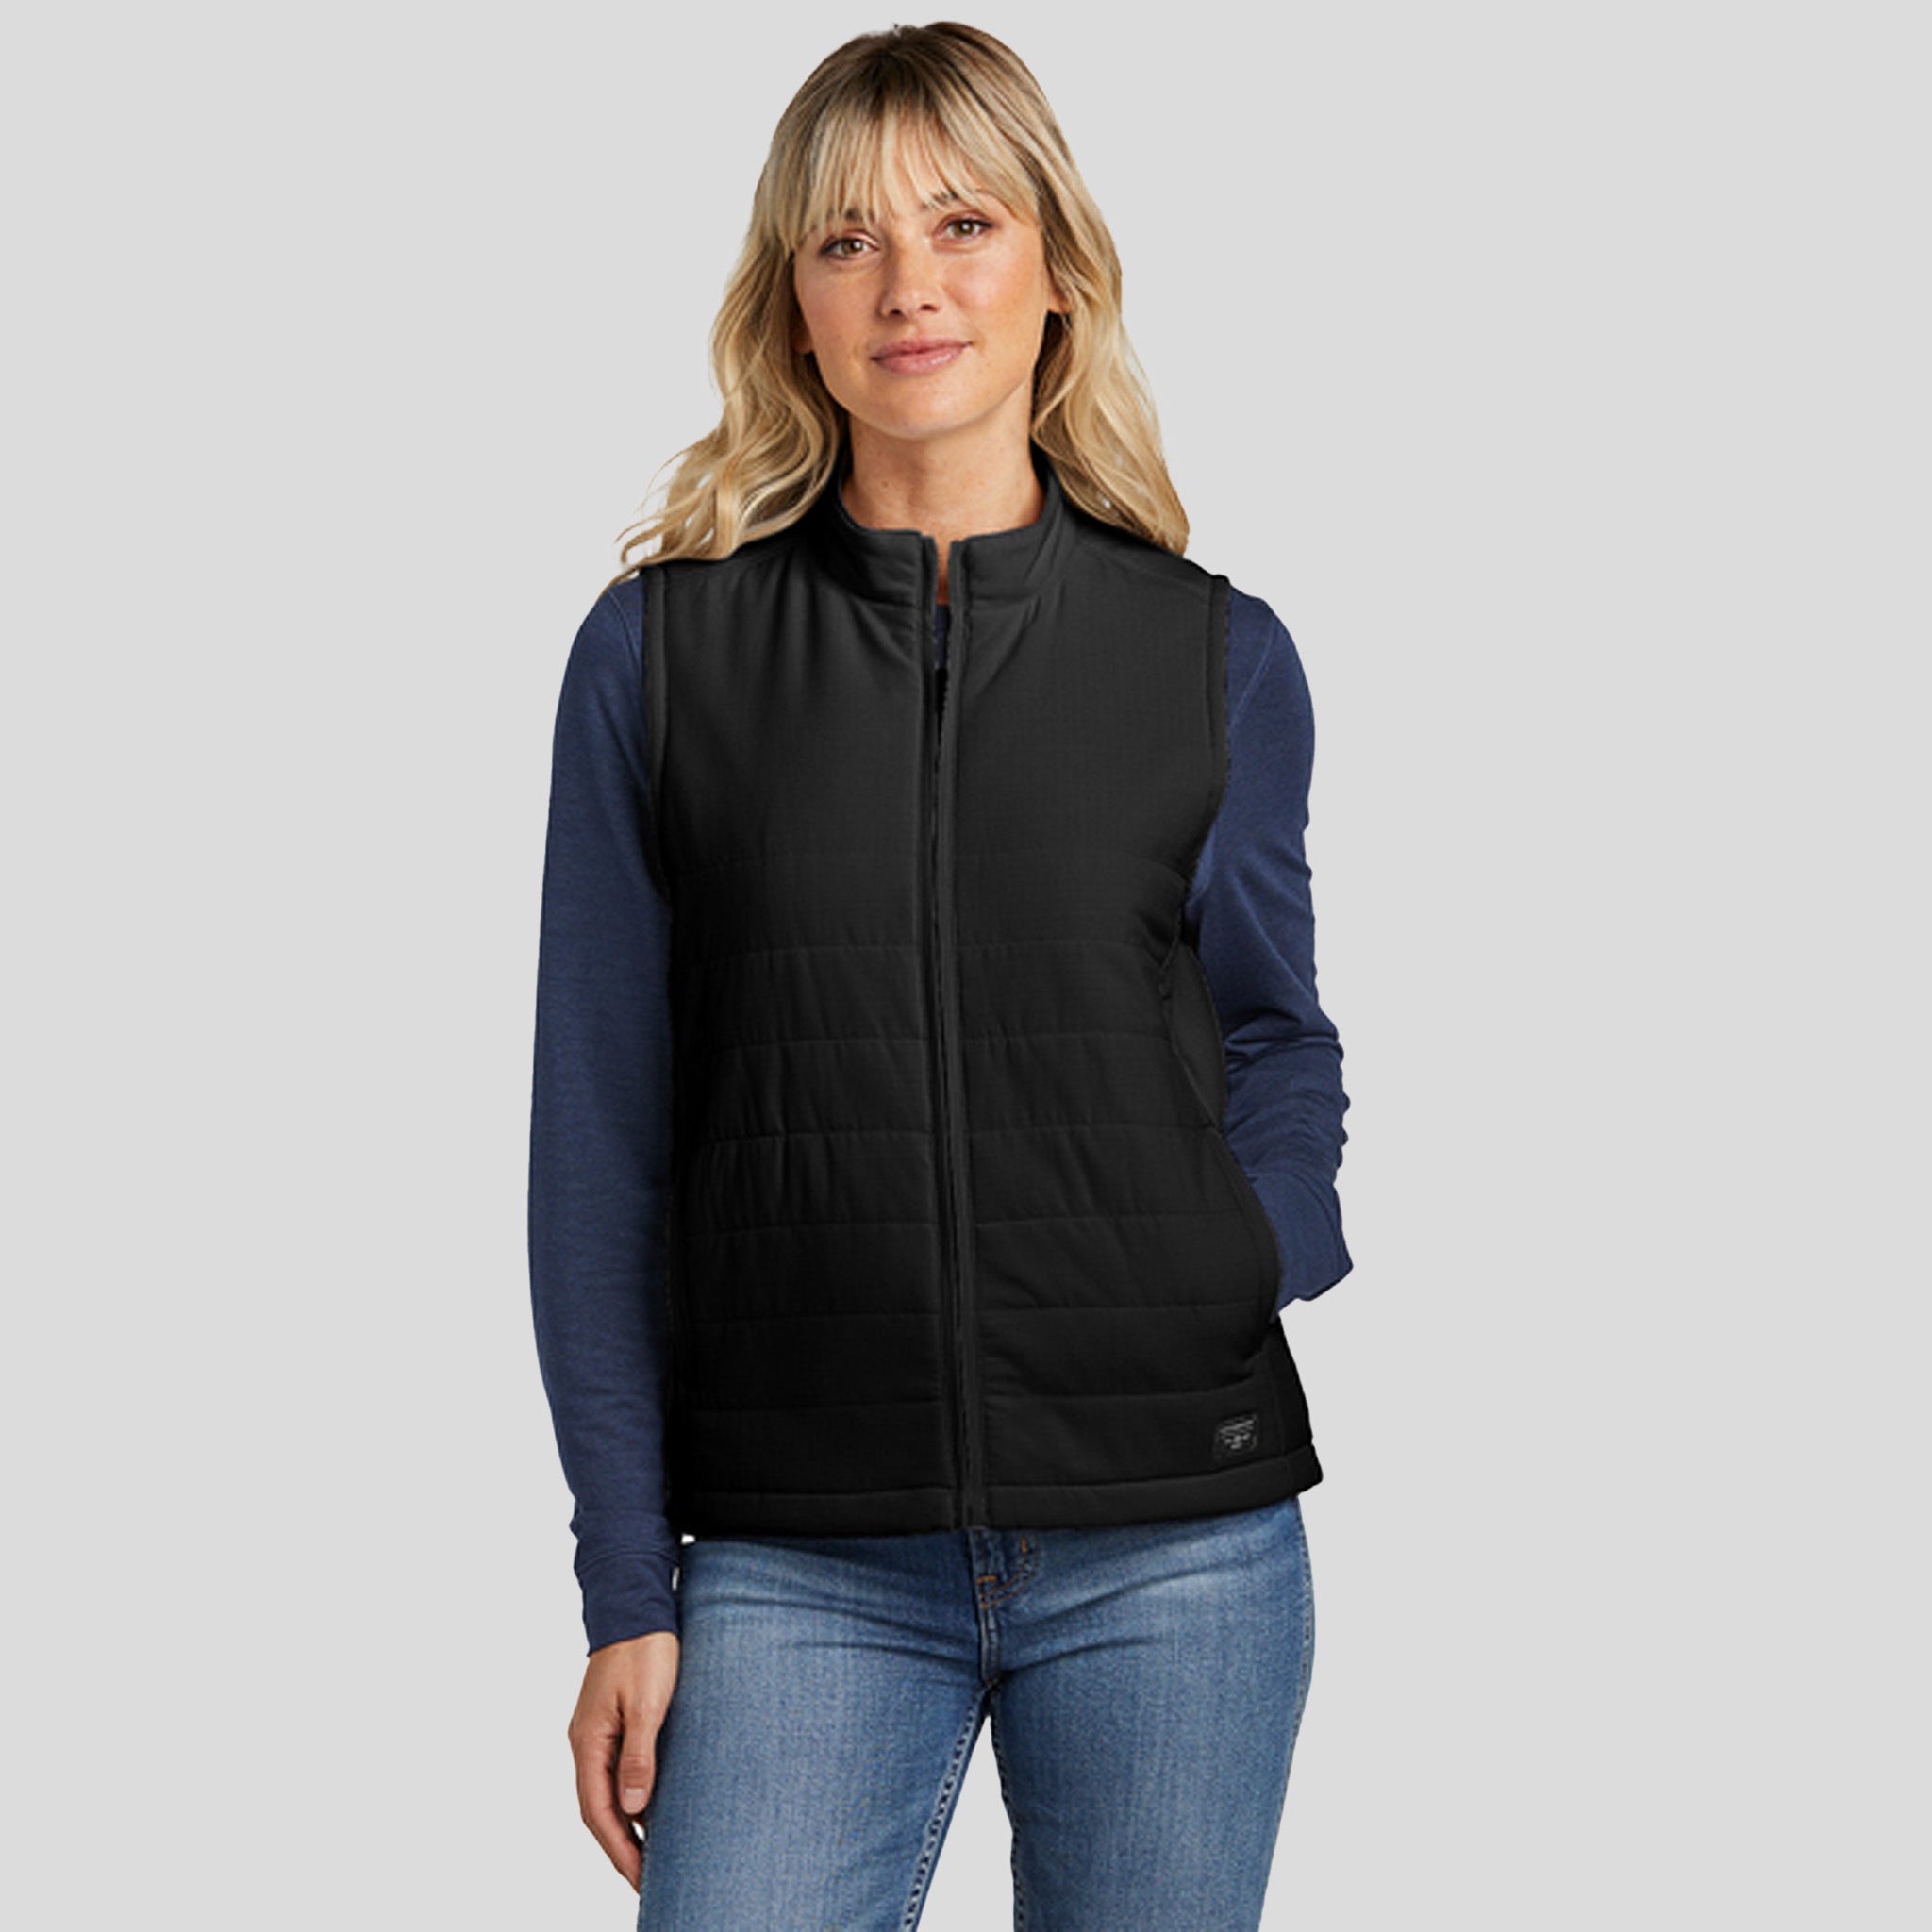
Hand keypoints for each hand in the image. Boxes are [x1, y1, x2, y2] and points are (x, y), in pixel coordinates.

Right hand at [568, 1630, 681, 1892]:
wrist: (636, 1603)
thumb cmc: (645, 1649)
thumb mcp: (648, 1705)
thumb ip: (639, 1757)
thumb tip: (634, 1810)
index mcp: (589, 1741)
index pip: (598, 1812)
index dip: (619, 1850)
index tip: (641, 1880)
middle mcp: (586, 1741)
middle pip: (597, 1809)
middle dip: (620, 1848)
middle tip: (647, 1881)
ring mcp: (596, 1732)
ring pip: (605, 1792)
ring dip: (625, 1826)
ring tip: (650, 1856)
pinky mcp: (610, 1721)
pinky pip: (614, 1771)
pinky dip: (629, 1797)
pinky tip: (649, 1808)